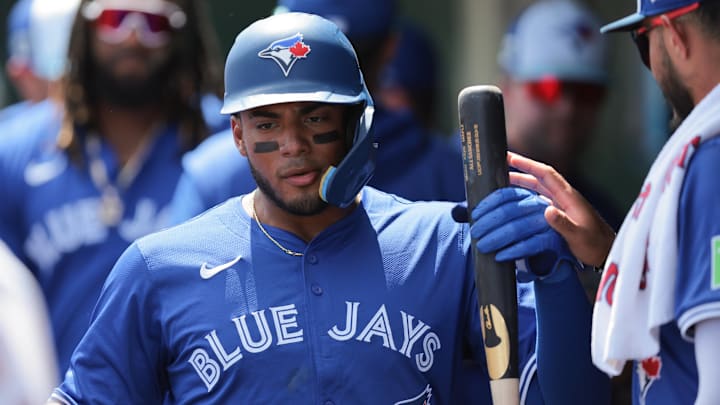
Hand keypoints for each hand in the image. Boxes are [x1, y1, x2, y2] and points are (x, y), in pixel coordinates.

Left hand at [470, 187, 577, 282]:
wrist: (546, 253)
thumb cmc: (521, 233)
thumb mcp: (504, 220)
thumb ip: (484, 215)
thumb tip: (456, 212)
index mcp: (526, 196)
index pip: (505, 195)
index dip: (488, 204)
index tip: (474, 215)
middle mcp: (537, 206)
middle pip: (510, 210)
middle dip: (488, 222)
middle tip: (475, 233)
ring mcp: (546, 223)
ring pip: (518, 227)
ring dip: (497, 237)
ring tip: (482, 246)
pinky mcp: (551, 241)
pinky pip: (531, 245)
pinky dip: (513, 251)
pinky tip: (499, 256)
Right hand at [507, 152, 614, 267]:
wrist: (607, 252)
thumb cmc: (595, 245)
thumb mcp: (578, 236)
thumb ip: (563, 223)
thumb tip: (547, 210)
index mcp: (569, 197)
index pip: (546, 174)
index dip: (528, 165)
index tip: (511, 158)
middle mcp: (564, 197)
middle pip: (540, 178)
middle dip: (521, 170)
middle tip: (502, 165)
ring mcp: (562, 205)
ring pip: (538, 188)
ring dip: (522, 182)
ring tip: (503, 181)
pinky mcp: (560, 214)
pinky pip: (539, 200)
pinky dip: (526, 196)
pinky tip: (517, 200)